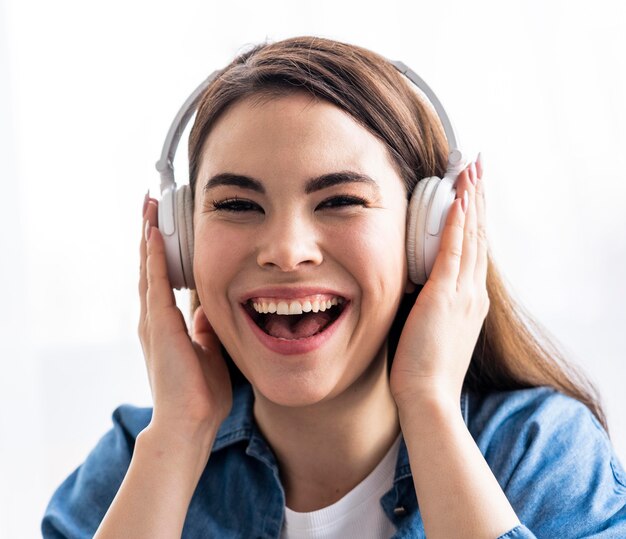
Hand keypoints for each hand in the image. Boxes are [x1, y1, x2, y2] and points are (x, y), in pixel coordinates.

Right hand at [139, 196, 231, 439]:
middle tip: (151, 203)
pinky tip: (153, 233)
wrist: (189, 421)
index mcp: (166, 324)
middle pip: (149, 266)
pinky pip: (155, 282)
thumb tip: (211, 306)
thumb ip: (205, 325)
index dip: (160, 250)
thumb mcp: (208, 347)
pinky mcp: (159, 324)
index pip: (161, 277)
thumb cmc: (200, 391)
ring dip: (148, 236)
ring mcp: (153, 320)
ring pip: (148, 268)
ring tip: (148, 206)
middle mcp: (154, 318)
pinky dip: (153, 256)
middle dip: (150, 234)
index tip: (163, 224)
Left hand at [390, 158, 487, 408]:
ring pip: (470, 236)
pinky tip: (459, 200)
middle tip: (478, 167)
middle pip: (478, 235)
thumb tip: (412, 287)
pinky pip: (454, 251)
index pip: (473, 249)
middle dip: (478, 198)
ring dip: (471, 200)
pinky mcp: (446, 297)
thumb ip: (428, 304)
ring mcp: (464, 294)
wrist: (428, 399)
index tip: (471, 192)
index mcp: (470, 300)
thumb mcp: (431, 329)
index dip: (473, 218)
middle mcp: (473, 292)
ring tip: (472, 170)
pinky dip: (458, 224)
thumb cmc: (423, 369)